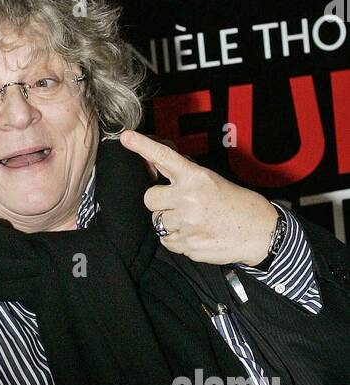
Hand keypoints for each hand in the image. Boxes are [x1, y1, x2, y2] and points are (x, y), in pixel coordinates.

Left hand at [120, 130, 276, 265]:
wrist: (259, 232)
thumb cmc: (235, 203)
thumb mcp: (211, 180)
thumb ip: (184, 176)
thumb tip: (156, 168)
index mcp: (196, 178)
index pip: (164, 158)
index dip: (143, 147)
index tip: (126, 137)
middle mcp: (189, 200)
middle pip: (149, 198)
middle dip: (160, 201)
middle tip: (178, 203)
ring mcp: (187, 225)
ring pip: (157, 222)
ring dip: (169, 221)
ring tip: (191, 220)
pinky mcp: (188, 246)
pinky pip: (166, 241)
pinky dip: (176, 239)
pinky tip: (194, 234)